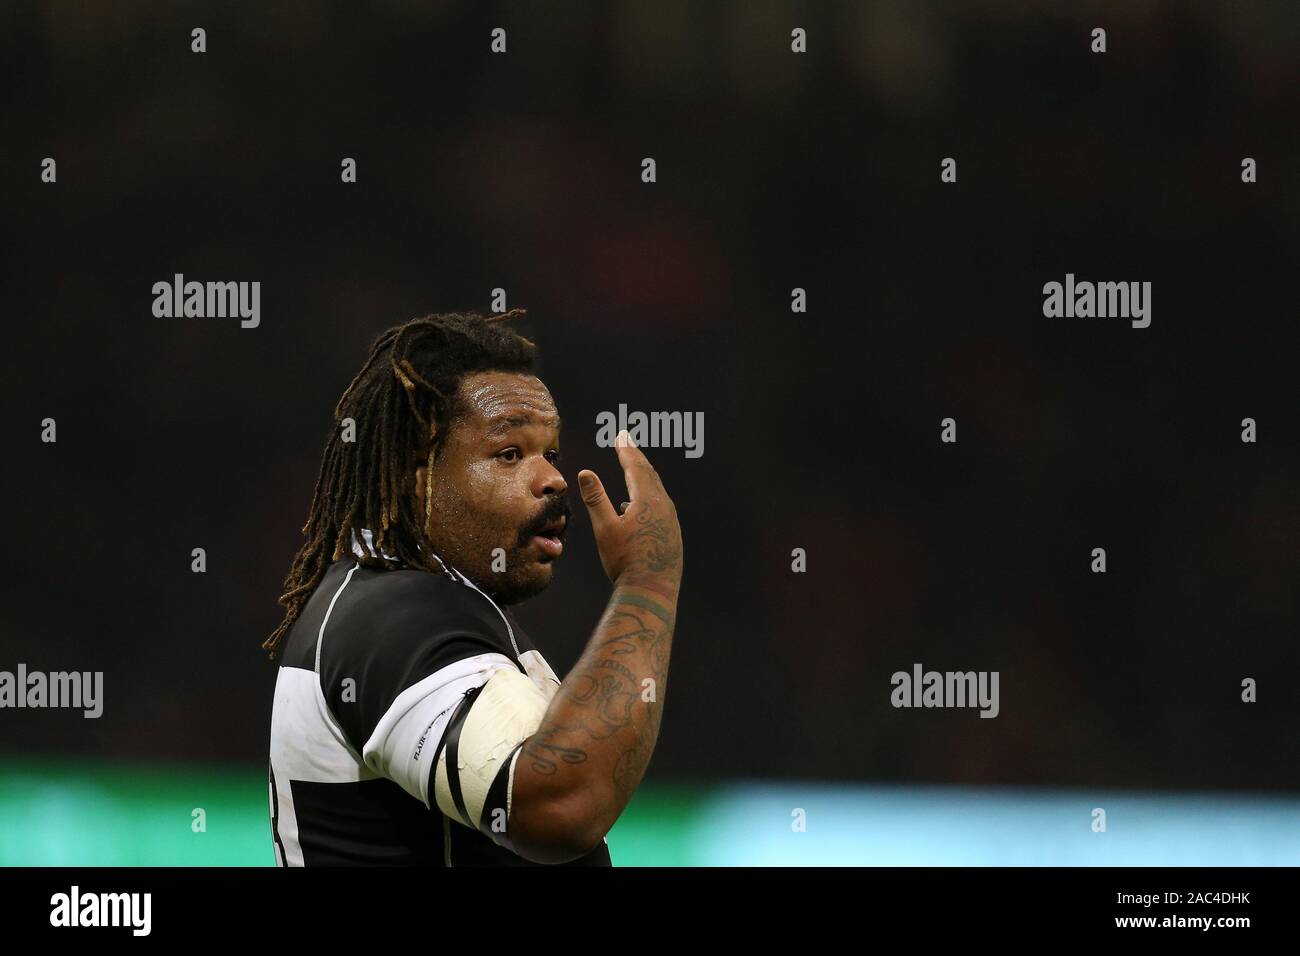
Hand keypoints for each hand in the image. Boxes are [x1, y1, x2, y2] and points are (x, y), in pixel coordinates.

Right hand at [577, 431, 682, 589]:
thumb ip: (596, 499)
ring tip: (633, 470)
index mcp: (648, 500)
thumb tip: (585, 473)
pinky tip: (636, 508)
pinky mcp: (672, 534)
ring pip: (657, 491)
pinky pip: (660, 507)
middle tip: (628, 444)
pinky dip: (648, 497)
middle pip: (649, 475)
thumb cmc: (626, 560)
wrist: (653, 590)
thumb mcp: (605, 528)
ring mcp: (671, 521)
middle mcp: (663, 506)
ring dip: (644, 478)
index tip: (622, 435)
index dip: (627, 450)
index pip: (636, 467)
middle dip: (636, 458)